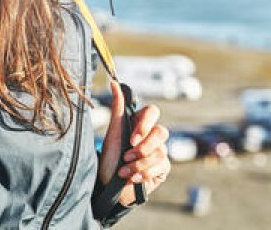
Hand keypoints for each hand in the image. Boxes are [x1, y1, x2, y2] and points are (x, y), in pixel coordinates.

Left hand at [98, 81, 170, 204]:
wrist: (108, 187)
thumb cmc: (109, 159)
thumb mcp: (112, 134)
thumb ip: (117, 108)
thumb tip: (114, 82)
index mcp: (140, 123)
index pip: (152, 112)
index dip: (145, 124)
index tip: (132, 138)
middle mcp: (151, 136)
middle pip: (161, 132)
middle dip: (144, 148)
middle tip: (127, 156)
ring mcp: (158, 152)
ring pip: (160, 152)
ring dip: (139, 164)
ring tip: (124, 172)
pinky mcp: (162, 168)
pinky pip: (161, 166)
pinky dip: (144, 174)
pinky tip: (133, 179)